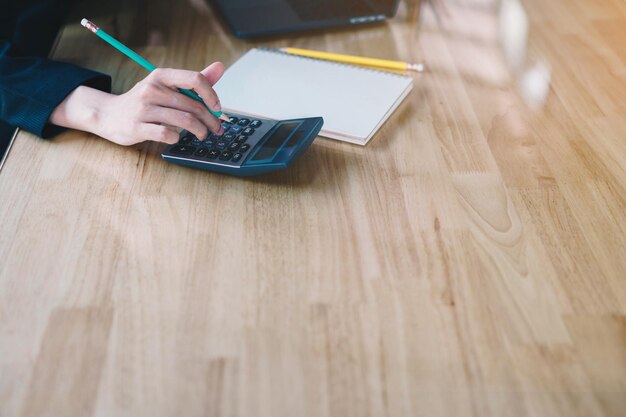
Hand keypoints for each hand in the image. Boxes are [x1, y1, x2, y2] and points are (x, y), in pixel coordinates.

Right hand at [50, 62, 225, 145]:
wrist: (109, 115)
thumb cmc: (145, 101)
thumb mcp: (166, 86)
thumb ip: (193, 81)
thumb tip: (220, 67)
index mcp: (161, 76)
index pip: (195, 79)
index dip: (212, 95)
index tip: (218, 109)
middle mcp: (152, 89)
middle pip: (193, 106)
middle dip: (211, 120)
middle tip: (217, 129)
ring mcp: (143, 108)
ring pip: (184, 121)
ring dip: (200, 131)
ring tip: (203, 135)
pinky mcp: (137, 127)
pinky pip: (167, 134)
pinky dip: (178, 138)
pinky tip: (178, 138)